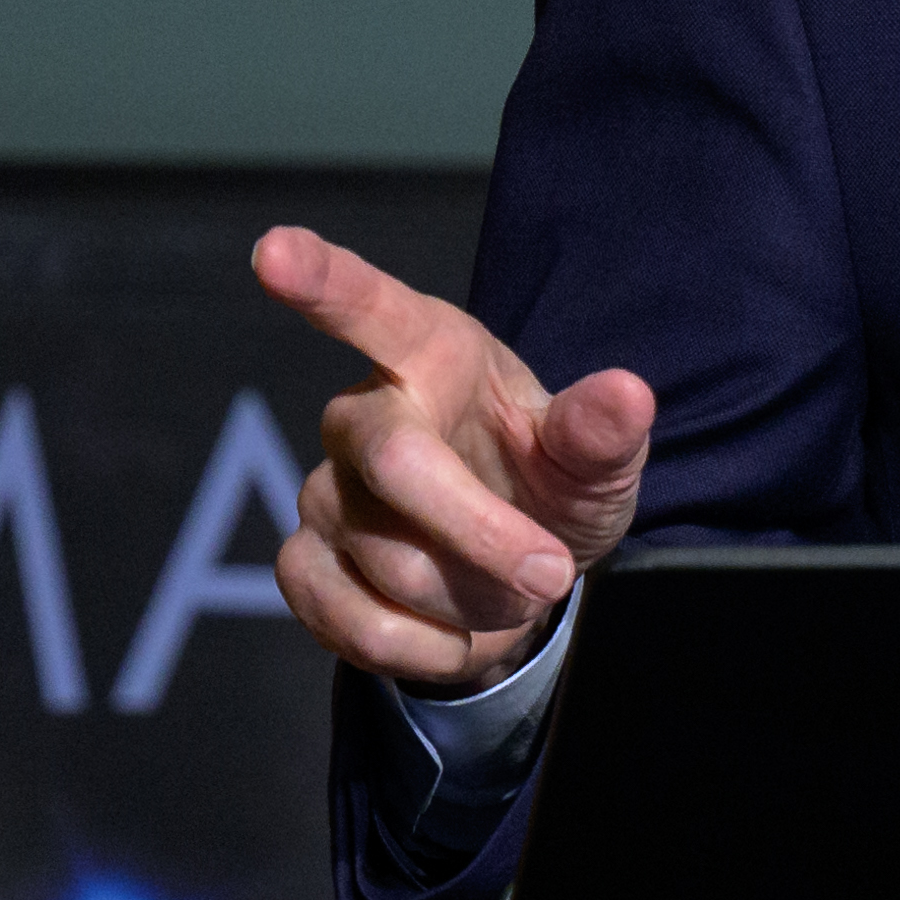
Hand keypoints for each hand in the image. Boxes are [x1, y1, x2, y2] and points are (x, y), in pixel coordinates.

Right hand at [252, 226, 657, 695]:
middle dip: (483, 532)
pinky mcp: (304, 563)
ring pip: (388, 562)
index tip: (273, 250)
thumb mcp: (596, 461)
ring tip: (508, 590)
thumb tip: (627, 394)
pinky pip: (350, 622)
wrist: (519, 573)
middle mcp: (362, 413)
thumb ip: (603, 431)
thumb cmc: (548, 482)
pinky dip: (421, 649)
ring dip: (473, 599)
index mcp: (430, 352)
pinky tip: (455, 637)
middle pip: (397, 465)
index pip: (368, 307)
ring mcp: (323, 490)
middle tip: (553, 576)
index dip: (319, 279)